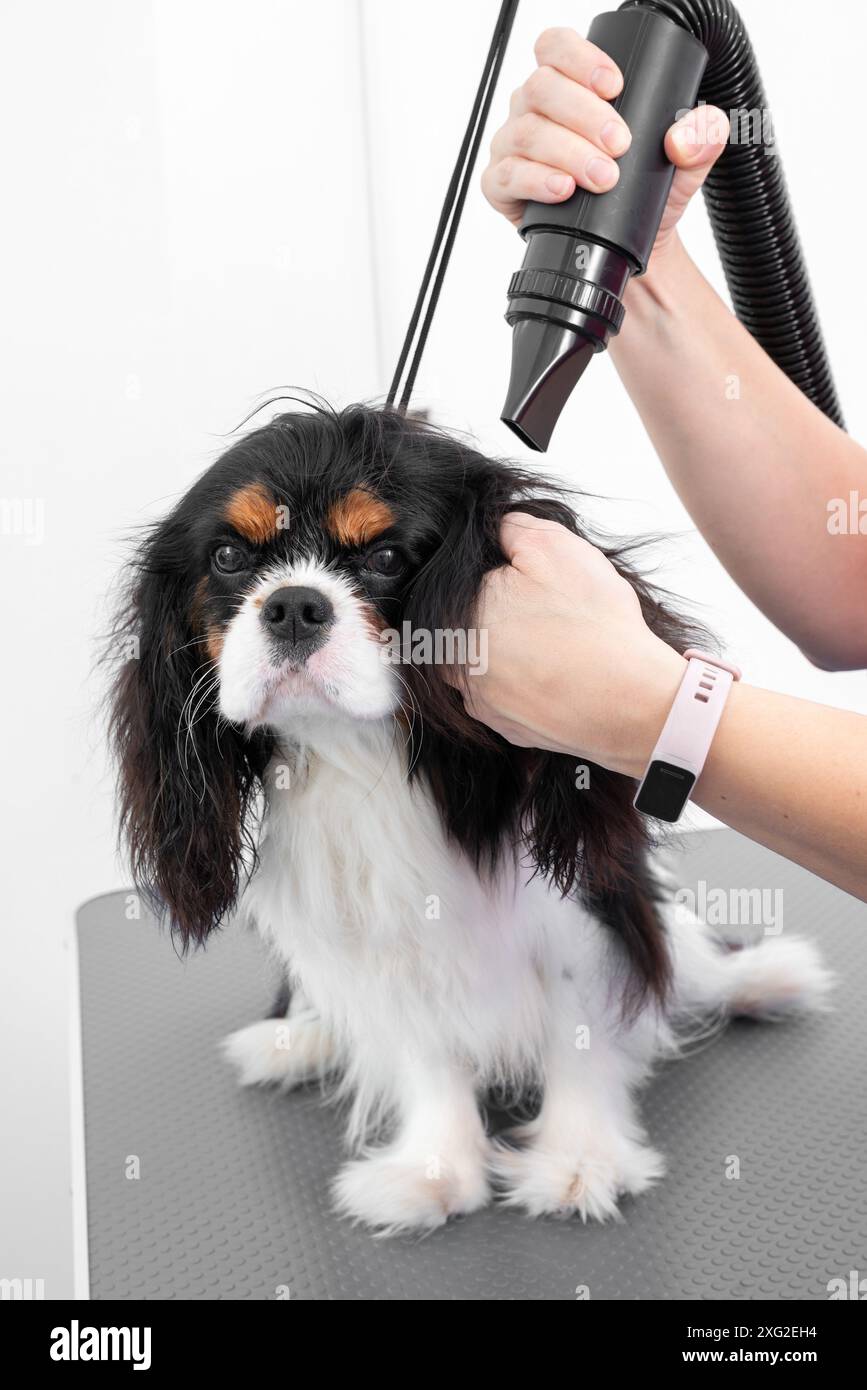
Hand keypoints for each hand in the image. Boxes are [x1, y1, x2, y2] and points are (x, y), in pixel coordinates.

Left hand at [450, 512, 686, 776]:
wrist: (631, 701)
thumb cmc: (593, 625)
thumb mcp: (555, 548)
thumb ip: (513, 529)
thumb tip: (499, 528)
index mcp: (455, 618)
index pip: (464, 587)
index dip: (501, 579)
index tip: (532, 584)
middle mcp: (456, 666)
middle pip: (471, 627)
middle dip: (503, 617)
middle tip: (548, 615)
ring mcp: (481, 703)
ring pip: (489, 665)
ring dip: (515, 655)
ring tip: (558, 648)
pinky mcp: (506, 729)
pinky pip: (510, 698)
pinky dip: (530, 686)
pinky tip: (559, 676)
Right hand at [481, 27, 728, 263]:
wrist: (631, 249)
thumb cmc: (645, 195)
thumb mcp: (685, 164)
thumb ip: (702, 138)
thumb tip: (688, 133)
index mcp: (567, 85)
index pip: (557, 48)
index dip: (580, 58)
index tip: (615, 85)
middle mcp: (534, 110)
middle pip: (541, 88)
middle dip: (583, 114)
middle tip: (620, 144)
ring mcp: (514, 147)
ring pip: (526, 132)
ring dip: (567, 152)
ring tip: (602, 177)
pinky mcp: (503, 188)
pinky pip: (506, 176)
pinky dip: (535, 181)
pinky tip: (563, 189)